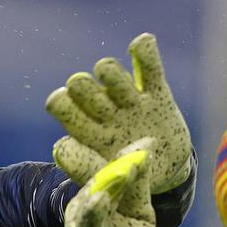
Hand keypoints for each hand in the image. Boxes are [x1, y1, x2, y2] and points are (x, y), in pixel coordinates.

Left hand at [47, 33, 191, 193]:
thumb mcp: (107, 182)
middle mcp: (104, 110)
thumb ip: (84, 166)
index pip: (62, 104)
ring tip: (129, 97)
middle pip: (81, 84)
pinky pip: (148, 64)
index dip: (62, 103)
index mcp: (86, 132)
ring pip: (109, 70)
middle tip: (104, 109)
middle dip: (86, 90)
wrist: (166, 174)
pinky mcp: (157, 94)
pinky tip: (139, 44)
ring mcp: (129, 101)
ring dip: (113, 76)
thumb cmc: (130, 182)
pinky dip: (143, 50)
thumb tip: (60, 145)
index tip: (72, 112)